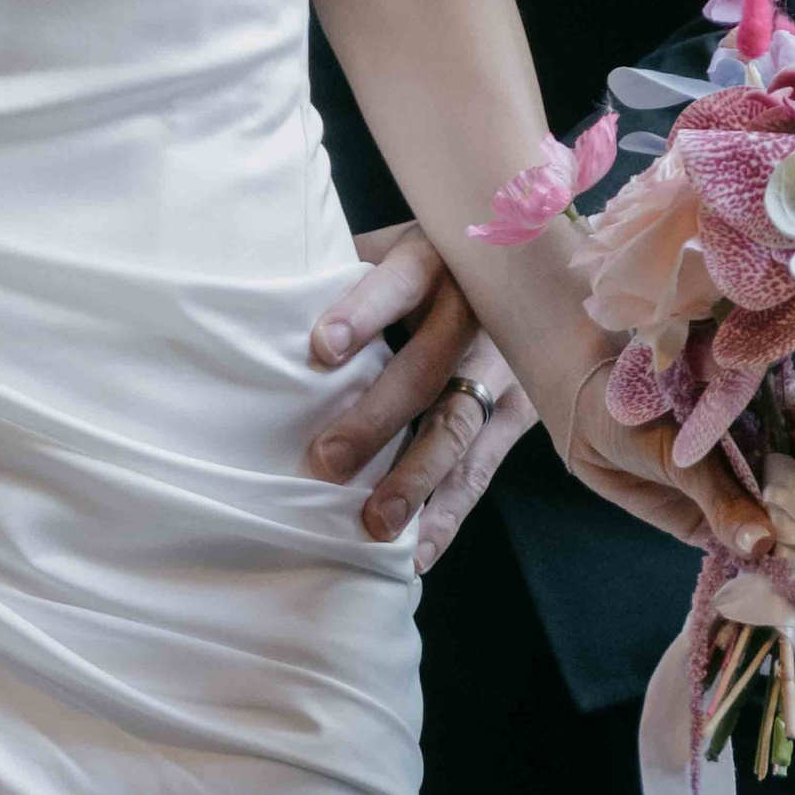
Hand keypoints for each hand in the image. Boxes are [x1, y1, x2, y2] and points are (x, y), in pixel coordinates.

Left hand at [308, 225, 536, 571]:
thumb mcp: (394, 244)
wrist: (532, 263)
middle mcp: (475, 314)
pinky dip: (451, 513)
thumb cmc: (431, 260)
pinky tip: (419, 551)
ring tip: (377, 522)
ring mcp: (503, 367)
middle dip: (377, 419)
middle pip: (426, 369)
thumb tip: (263, 291)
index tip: (321, 348)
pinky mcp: (519, 411)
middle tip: (327, 461)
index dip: (362, 313)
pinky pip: (484, 467)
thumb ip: (342, 266)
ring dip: (416, 478)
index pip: (398, 283)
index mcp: (434, 260)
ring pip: (458, 426)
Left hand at [564, 374, 794, 628]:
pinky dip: (781, 593)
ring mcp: (752, 501)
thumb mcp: (682, 449)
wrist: (586, 422)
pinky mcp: (722, 531)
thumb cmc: (636, 409)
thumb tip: (764, 548)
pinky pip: (759, 565)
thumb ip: (721, 496)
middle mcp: (776, 465)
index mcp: (781, 425)